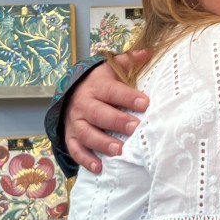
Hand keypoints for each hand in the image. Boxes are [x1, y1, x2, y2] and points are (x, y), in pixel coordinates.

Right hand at [65, 50, 151, 172]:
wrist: (69, 94)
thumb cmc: (98, 83)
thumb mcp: (110, 69)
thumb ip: (129, 61)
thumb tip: (150, 52)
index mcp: (96, 87)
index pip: (113, 91)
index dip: (129, 97)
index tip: (146, 103)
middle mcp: (84, 104)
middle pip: (99, 113)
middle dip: (117, 121)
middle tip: (134, 128)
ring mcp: (76, 122)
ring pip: (87, 134)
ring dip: (102, 143)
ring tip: (119, 150)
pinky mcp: (71, 137)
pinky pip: (76, 150)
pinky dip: (86, 160)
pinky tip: (99, 167)